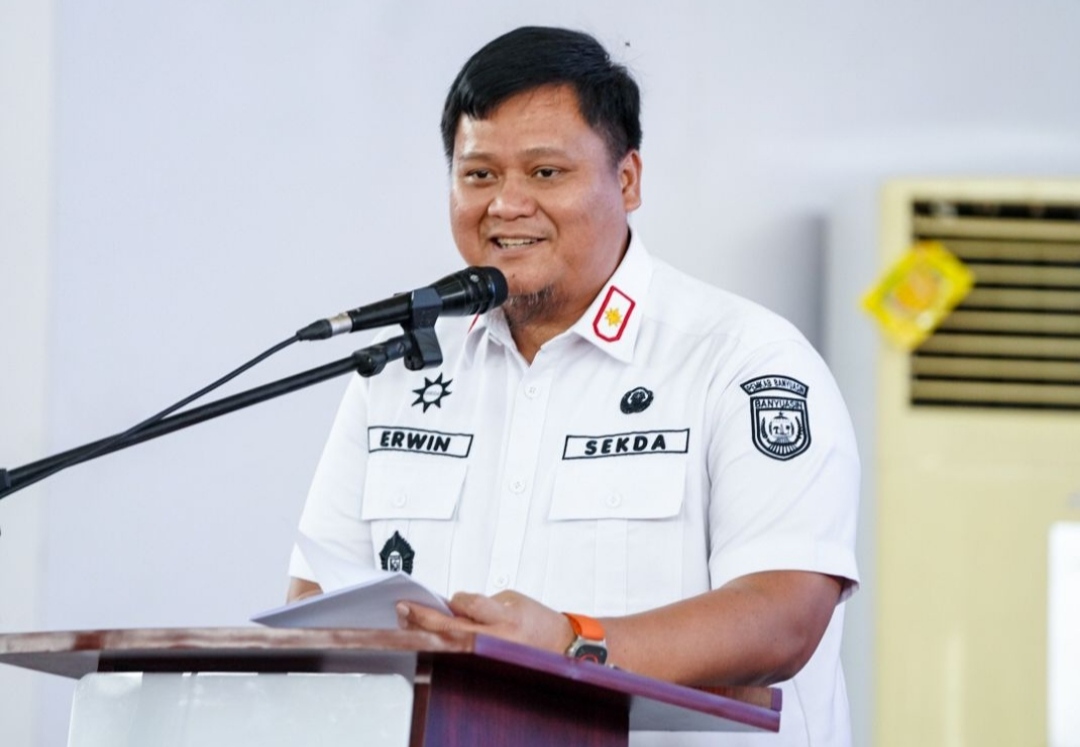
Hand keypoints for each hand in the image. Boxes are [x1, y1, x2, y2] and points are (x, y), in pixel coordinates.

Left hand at [396, 590, 574, 654]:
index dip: (455, 599)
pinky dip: (438, 645)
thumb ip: (482, 602)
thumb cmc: (538, 622)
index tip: (447, 598)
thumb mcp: (513, 600)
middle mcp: (494, 640)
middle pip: (450, 628)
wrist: (559, 646)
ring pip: (447, 644)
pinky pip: (455, 654)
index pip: (468, 603)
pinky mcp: (484, 666)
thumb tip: (453, 605)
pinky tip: (424, 639)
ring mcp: (487, 656)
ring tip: (406, 622)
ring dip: (424, 633)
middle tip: (403, 608)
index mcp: (504, 618)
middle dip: (423, 617)